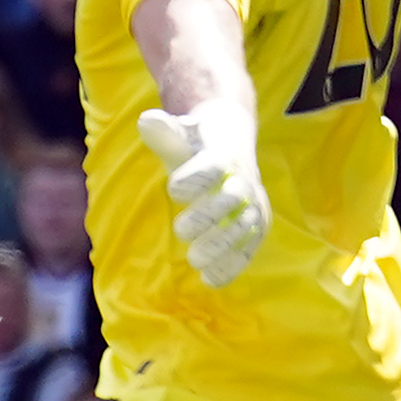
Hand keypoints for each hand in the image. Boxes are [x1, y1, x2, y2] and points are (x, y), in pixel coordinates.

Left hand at [139, 99, 269, 287]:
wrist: (230, 147)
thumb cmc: (195, 145)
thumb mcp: (180, 136)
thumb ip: (164, 133)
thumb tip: (147, 120)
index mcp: (223, 156)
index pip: (213, 166)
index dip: (195, 178)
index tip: (174, 188)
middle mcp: (242, 181)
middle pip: (232, 198)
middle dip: (208, 216)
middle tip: (182, 231)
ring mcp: (251, 207)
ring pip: (243, 227)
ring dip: (221, 245)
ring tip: (195, 259)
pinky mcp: (254, 229)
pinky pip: (248, 248)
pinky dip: (231, 265)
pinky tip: (210, 280)